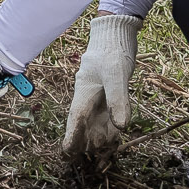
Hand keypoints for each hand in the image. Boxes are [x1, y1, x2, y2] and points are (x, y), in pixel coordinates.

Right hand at [61, 13, 139, 159]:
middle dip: (83, 139)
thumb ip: (118, 99)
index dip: (72, 136)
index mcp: (84, 90)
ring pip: (97, 118)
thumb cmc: (112, 50)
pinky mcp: (110, 90)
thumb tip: (121, 126)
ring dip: (98, 134)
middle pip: (84, 121)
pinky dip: (111, 124)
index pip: (76, 118)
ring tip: (101, 150)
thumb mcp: (117, 73)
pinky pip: (108, 111)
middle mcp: (90, 94)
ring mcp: (100, 92)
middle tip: (82, 157)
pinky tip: (116, 133)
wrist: (116, 31)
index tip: (67, 153)